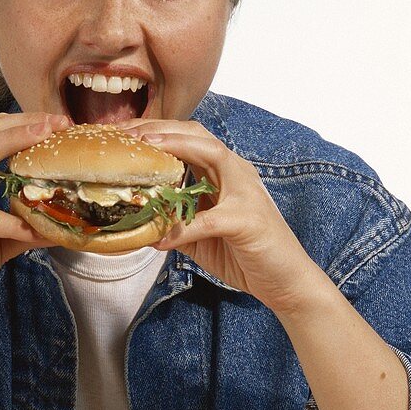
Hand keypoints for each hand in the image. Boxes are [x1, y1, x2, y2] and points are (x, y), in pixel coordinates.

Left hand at [119, 118, 320, 314]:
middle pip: (197, 134)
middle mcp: (236, 173)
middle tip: (127, 134)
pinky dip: (182, 228)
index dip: (157, 131)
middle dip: (160, 129)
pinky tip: (161, 238)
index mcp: (224, 173)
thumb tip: (139, 225)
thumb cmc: (245, 255)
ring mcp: (245, 192)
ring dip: (175, 148)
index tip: (125, 133)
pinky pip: (208, 218)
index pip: (188, 139)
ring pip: (211, 154)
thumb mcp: (200, 237)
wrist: (285, 280)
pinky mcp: (247, 219)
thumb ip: (173, 225)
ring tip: (145, 150)